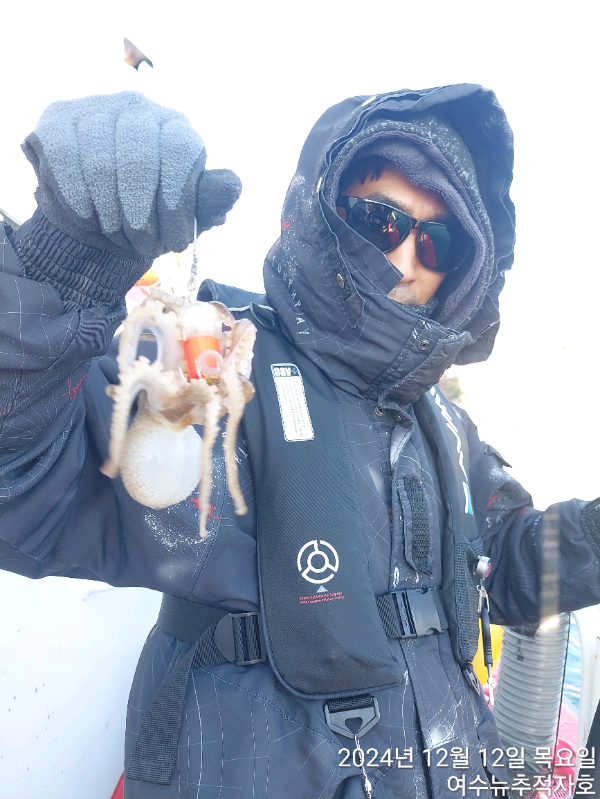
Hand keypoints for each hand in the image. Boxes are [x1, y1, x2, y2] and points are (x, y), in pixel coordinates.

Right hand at [22, 92, 240, 259]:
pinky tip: (87, 217)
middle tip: (143, 246)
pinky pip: (65, 157)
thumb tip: (232, 185)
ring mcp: (95, 109)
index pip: (180, 147)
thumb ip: (207, 200)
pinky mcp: (56, 120)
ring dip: (110, 213)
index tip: (174, 239)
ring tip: (117, 235)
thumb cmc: (147, 216)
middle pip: (139, 155)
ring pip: (100, 161)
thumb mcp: (184, 215)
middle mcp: (137, 108)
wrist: (95, 220)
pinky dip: (77, 197)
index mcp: (175, 128)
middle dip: (141, 214)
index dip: (176, 197)